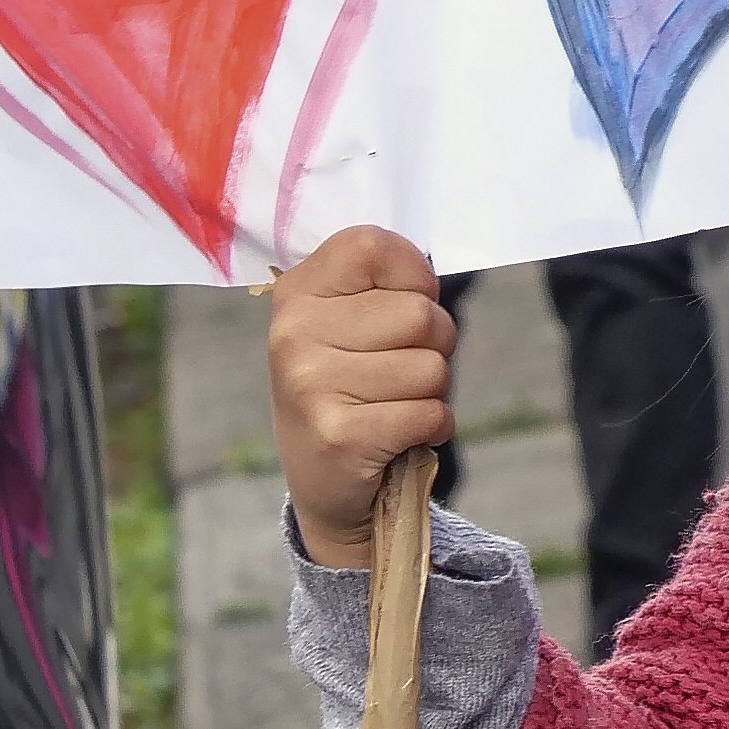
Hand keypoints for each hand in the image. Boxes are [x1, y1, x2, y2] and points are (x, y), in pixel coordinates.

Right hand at [267, 225, 456, 570]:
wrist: (323, 481)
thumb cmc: (352, 384)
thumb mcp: (348, 322)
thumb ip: (382, 284)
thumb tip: (428, 274)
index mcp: (297, 292)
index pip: (373, 246)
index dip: (413, 275)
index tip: (402, 304)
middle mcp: (293, 333)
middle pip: (421, 313)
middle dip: (434, 343)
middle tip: (399, 370)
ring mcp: (310, 385)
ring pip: (433, 366)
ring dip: (432, 390)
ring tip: (393, 403)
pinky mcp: (339, 436)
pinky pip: (431, 413)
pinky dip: (434, 426)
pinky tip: (400, 435)